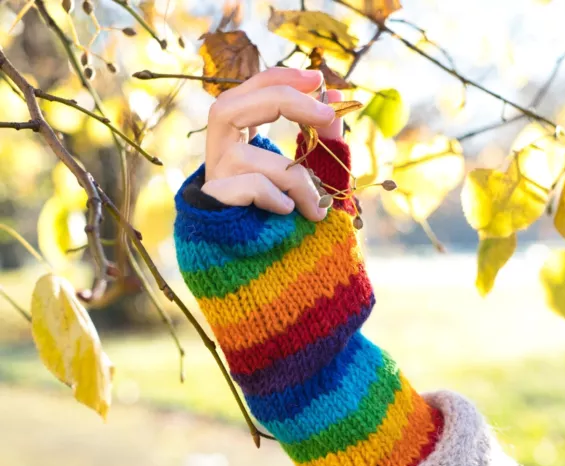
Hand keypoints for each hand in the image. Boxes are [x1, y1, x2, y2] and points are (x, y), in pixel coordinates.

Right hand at [202, 67, 343, 221]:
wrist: (270, 274)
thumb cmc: (290, 221)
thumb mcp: (313, 175)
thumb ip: (321, 140)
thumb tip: (336, 101)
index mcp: (239, 141)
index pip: (249, 94)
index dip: (280, 79)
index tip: (318, 79)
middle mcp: (219, 156)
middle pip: (228, 107)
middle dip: (281, 101)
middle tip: (326, 114)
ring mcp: (213, 182)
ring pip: (246, 157)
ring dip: (294, 178)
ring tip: (316, 207)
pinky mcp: (215, 208)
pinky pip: (247, 187)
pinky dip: (275, 197)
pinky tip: (289, 213)